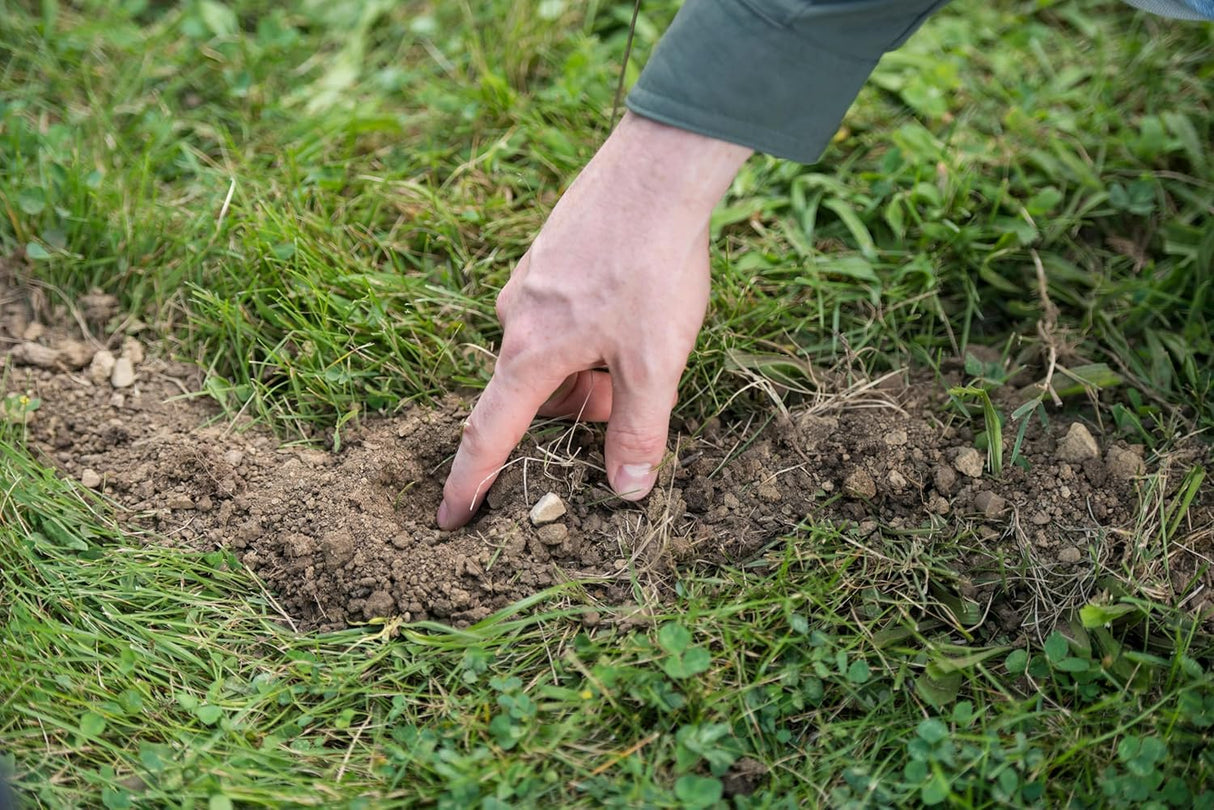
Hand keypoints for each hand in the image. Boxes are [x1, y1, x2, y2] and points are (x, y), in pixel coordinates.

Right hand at [437, 113, 750, 529]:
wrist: (656, 168)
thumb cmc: (652, 266)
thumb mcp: (655, 361)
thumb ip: (639, 430)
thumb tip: (627, 490)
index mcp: (529, 353)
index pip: (488, 435)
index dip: (470, 484)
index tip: (449, 519)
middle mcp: (513, 317)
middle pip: (530, 394)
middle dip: (573, 411)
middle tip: (625, 401)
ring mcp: (526, 281)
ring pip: (547, 352)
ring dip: (584, 370)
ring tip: (638, 347)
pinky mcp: (546, 255)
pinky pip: (554, 315)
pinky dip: (586, 333)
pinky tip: (629, 308)